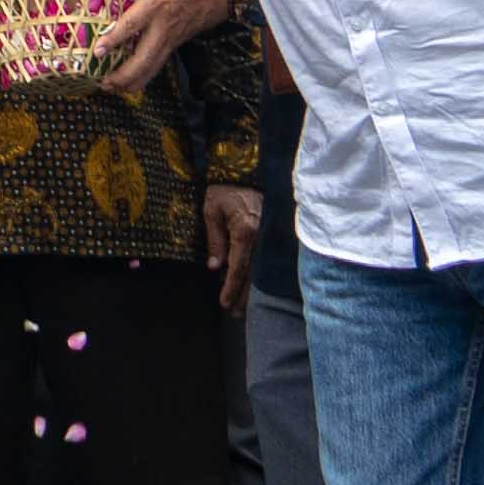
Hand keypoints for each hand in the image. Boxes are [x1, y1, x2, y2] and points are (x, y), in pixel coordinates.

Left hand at [99, 0, 236, 90]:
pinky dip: (144, 73)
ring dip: (132, 81)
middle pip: (143, 62)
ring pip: (152, 69)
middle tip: (100, 82)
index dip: (114, 39)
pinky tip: (130, 77)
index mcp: (157, 2)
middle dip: (122, 77)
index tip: (97, 51)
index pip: (133, 26)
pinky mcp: (178, 41)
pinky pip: (159, 62)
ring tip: (110, 87)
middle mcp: (165, 26)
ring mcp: (173, 37)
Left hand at [200, 181, 260, 313]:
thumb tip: (214, 267)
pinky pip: (265, 260)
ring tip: (243, 307)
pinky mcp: (272, 234)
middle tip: (234, 314)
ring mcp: (269, 236)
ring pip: (261, 270)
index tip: (224, 303)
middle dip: (243, 296)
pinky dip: (258, 276)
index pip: (237, 268)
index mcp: (244, 231)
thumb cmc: (224, 189)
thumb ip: (215, 240)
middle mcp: (260, 237)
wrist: (245, 170)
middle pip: (252, 275)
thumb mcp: (211, 210)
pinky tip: (253, 286)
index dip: (231, 288)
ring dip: (252, 290)